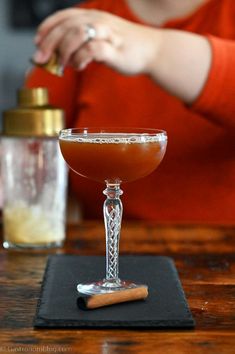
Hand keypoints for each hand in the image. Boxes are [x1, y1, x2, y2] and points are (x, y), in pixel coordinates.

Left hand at [33, 8, 160, 74]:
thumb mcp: (101, 39)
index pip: (64, 16)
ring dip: (64, 50)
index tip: (37, 41)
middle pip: (66, 26)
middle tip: (41, 58)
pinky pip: (92, 49)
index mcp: (93, 16)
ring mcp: (107, 33)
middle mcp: (99, 20)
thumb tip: (60, 57)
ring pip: (77, 33)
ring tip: (62, 65)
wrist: (152, 50)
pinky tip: (78, 67)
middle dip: (49, 43)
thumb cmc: (124, 47)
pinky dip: (80, 59)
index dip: (48, 27)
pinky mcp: (115, 49)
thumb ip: (82, 44)